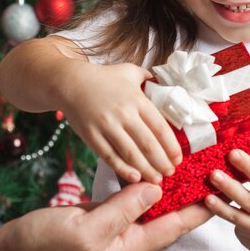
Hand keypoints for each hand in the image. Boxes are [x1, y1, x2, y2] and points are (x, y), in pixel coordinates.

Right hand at [0, 183, 211, 250]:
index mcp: (131, 246)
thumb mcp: (86, 230)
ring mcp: (114, 225)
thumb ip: (122, 211)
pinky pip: (130, 197)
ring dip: (170, 185)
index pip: (176, 225)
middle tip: (212, 170)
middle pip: (168, 214)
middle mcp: (128, 236)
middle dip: (191, 194)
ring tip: (191, 163)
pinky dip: (144, 181)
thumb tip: (156, 188)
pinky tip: (151, 166)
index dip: (201, 209)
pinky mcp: (101, 215)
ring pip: (150, 203)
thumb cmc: (45, 250)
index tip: (224, 191)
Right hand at [61, 60, 182, 183]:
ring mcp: (107, 127)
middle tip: (170, 172)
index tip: (178, 158)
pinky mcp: (92, 137)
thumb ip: (149, 78)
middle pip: (148, 144)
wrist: (71, 83)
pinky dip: (124, 169)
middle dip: (162, 162)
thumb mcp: (130, 72)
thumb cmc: (104, 77)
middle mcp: (124, 114)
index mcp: (137, 100)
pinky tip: (135, 178)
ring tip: (157, 179)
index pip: (160, 127)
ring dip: (147, 170)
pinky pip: (110, 157)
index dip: (171, 146)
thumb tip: (166, 84)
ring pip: (131, 154)